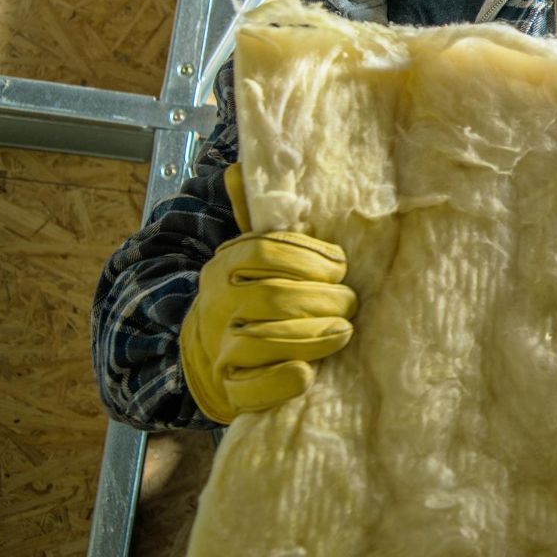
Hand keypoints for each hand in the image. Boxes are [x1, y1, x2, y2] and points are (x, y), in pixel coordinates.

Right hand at [180, 162, 357, 423]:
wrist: (205, 357)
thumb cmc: (246, 299)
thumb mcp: (246, 256)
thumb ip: (253, 216)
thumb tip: (240, 166)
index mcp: (226, 265)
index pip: (268, 251)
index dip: (312, 257)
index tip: (341, 265)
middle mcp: (217, 305)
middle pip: (275, 296)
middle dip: (324, 299)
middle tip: (351, 303)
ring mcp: (220, 349)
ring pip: (267, 340)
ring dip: (314, 336)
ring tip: (344, 331)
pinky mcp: (228, 390)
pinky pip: (253, 388)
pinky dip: (282, 380)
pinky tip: (306, 373)